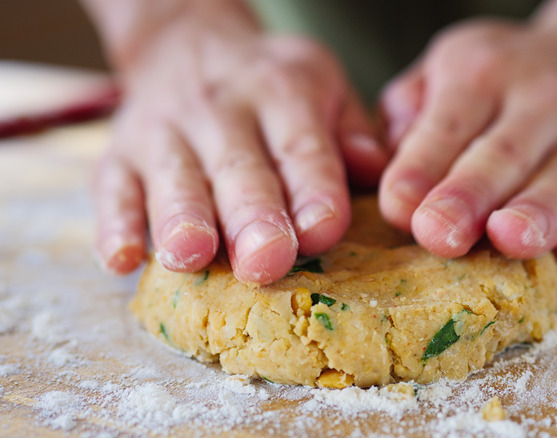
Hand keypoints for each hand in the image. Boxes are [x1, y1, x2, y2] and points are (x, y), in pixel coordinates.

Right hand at [92, 12, 385, 282]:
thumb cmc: (272, 84)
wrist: (187, 44)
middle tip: (266, 261)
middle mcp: (222, 110)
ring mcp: (165, 132)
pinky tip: (120, 259)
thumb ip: (351, 130)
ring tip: (192, 256)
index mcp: (283, 94)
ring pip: (175, 179)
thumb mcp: (324, 85)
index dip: (313, 189)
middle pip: (239, 169)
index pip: (301, 147)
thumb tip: (375, 170)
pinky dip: (114, 224)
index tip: (323, 231)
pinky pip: (113, 189)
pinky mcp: (120, 154)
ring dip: (181, 219)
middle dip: (252, 217)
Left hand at [378, 17, 556, 274]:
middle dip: (470, 196)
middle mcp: (546, 96)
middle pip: (503, 154)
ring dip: (538, 213)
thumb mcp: (453, 68)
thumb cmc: (511, 79)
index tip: (397, 207)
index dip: (420, 167)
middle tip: (439, 234)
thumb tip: (387, 156)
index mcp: (483, 73)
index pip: (446, 125)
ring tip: (511, 239)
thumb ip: (412, 108)